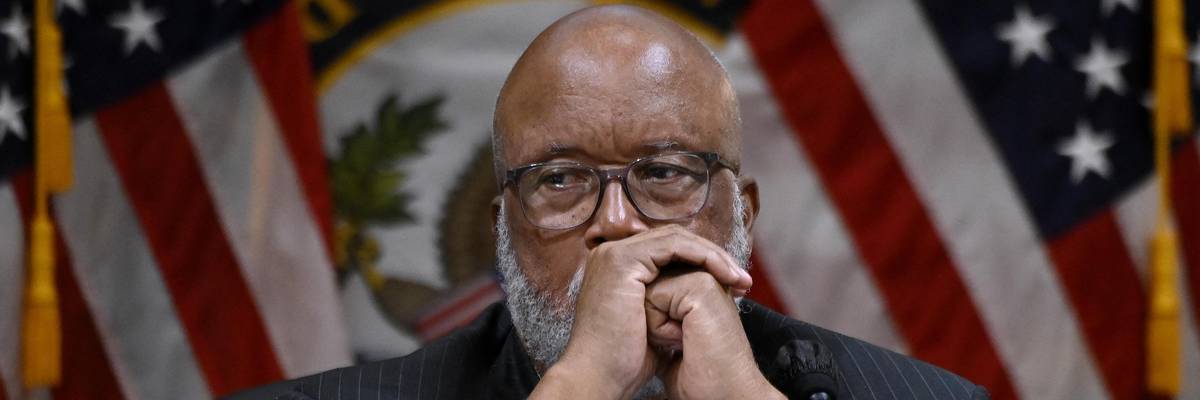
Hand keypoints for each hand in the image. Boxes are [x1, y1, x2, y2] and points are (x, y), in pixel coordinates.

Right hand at [531, 225, 752, 398]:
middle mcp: (613, 255)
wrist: (599, 376)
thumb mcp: (653, 325)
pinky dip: (703, 257)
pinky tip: (723, 275)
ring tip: (739, 279)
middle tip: (742, 280)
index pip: (668, 250)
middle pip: (674, 240)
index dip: (702, 262)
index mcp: (618, 267)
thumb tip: (697, 298)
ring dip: (714, 256)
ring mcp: (615, 254)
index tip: (733, 284)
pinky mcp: (623, 260)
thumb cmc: (623, 361)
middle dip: (713, 257)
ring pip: (677, 239)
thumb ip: (669, 304)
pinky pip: (674, 246)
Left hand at [645, 270, 783, 399]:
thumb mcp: (669, 336)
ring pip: (647, 290)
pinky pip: (652, 297)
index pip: (650, 287)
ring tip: (685, 340)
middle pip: (646, 285)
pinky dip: (660, 326)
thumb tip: (630, 306)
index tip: (683, 340)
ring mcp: (703, 279)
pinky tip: (684, 338)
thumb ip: (657, 312)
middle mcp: (702, 278)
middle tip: (685, 340)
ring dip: (656, 324)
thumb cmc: (700, 374)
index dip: (652, 319)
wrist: (723, 392)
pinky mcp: (699, 286)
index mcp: (698, 288)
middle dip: (654, 318)